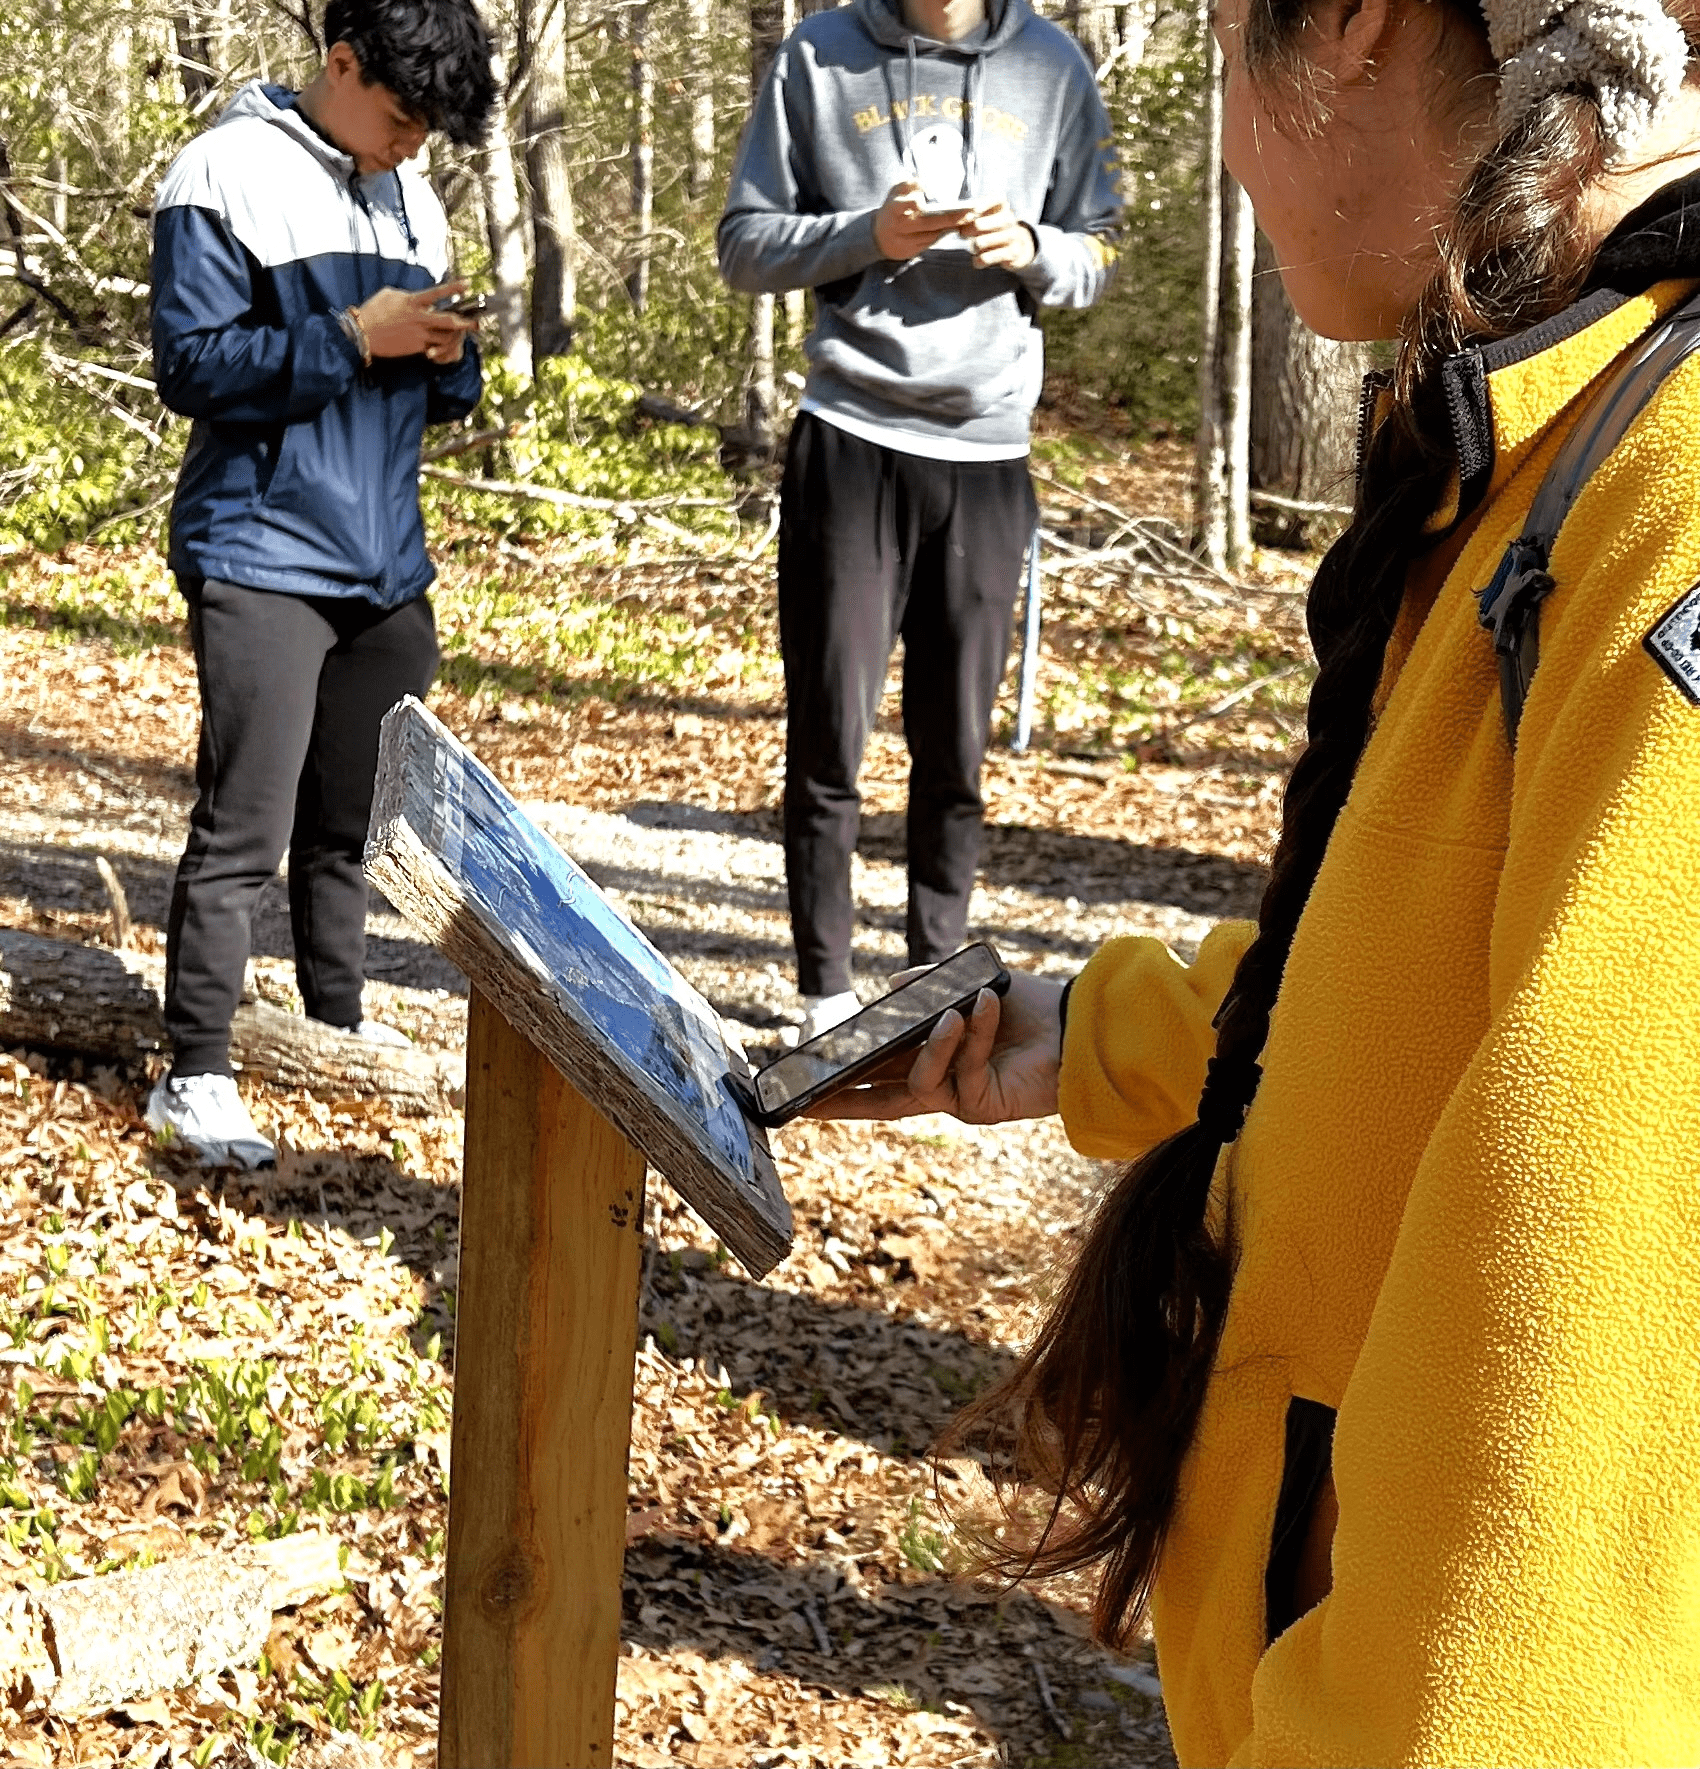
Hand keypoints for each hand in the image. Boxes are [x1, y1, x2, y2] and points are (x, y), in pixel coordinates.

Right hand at [354, 279, 474, 361]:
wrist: (363, 333)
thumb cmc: (374, 310)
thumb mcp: (391, 295)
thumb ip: (409, 296)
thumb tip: (418, 298)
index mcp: (412, 302)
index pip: (437, 293)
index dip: (454, 288)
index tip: (468, 284)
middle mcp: (419, 318)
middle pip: (449, 320)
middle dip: (465, 322)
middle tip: (477, 322)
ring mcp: (419, 335)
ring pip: (445, 337)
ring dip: (456, 336)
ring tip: (463, 335)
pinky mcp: (416, 348)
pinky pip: (435, 349)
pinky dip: (442, 348)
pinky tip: (446, 346)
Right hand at [806, 968, 1063, 1124]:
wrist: (1076, 1025)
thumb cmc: (1028, 1005)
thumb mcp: (969, 985)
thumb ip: (929, 985)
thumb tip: (890, 987)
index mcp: (933, 1056)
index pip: (878, 1071)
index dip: (844, 1078)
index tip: (808, 1080)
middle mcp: (940, 1082)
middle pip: (879, 1098)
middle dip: (844, 1099)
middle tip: (808, 1099)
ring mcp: (958, 1096)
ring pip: (916, 1081)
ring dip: (933, 1043)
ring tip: (952, 1013)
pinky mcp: (981, 1104)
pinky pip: (960, 1071)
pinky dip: (971, 1036)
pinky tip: (982, 1005)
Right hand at [873, 180, 968, 261]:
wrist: (879, 238)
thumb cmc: (892, 209)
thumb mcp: (894, 193)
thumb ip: (907, 185)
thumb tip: (922, 182)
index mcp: (892, 210)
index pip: (902, 205)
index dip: (912, 203)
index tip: (924, 201)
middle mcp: (899, 228)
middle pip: (927, 223)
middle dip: (950, 218)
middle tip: (970, 211)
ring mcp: (905, 242)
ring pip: (933, 234)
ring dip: (952, 226)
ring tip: (970, 217)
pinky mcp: (912, 252)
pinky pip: (932, 242)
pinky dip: (945, 233)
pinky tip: (959, 225)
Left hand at [961, 201, 1036, 270]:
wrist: (1016, 247)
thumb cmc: (993, 229)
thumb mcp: (985, 217)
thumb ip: (971, 215)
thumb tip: (953, 219)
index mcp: (1002, 206)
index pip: (996, 199)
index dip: (983, 204)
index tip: (971, 212)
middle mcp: (1008, 219)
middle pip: (978, 224)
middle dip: (967, 230)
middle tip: (962, 233)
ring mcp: (1011, 236)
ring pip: (980, 242)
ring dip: (973, 246)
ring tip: (974, 247)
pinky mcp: (1011, 253)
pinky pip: (986, 258)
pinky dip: (978, 260)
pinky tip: (978, 260)